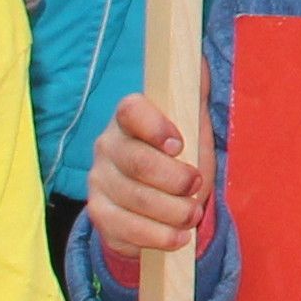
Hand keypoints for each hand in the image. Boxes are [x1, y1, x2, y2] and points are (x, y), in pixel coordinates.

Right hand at [85, 93, 212, 278]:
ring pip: (134, 200)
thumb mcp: (190, 123)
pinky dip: (157, 236)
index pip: (131, 111)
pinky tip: (178, 237)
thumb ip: (195, 93)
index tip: (180, 144)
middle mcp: (107, 147)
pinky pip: (124, 230)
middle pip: (137, 162)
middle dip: (175, 179)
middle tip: (196, 187)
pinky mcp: (99, 215)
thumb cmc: (175, 154)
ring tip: (192, 215)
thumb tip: (201, 63)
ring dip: (172, 212)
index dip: (154, 126)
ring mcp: (99, 182)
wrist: (156, 198)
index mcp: (129, 118)